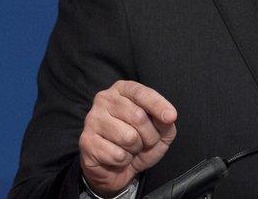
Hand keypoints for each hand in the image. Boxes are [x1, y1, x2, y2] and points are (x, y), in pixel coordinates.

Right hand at [79, 80, 177, 196]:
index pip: (141, 92)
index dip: (158, 105)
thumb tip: (168, 117)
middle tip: (145, 142)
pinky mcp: (86, 141)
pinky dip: (124, 160)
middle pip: (137, 116)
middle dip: (150, 136)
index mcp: (122, 90)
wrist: (116, 168)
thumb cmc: (138, 143)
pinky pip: (117, 154)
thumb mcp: (159, 131)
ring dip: (136, 149)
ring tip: (130, 148)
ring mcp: (92, 119)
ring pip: (128, 137)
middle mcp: (104, 99)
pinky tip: (117, 157)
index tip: (171, 117)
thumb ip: (165, 122)